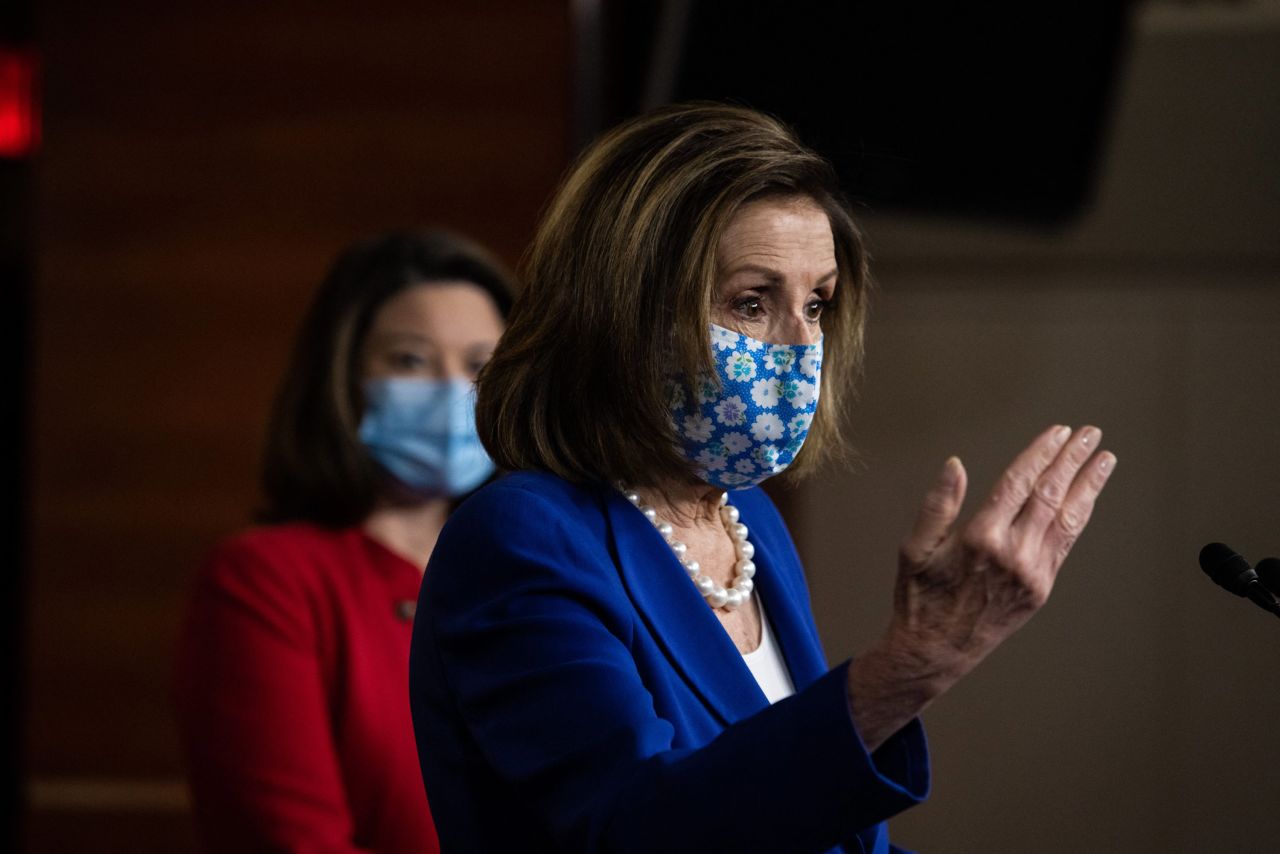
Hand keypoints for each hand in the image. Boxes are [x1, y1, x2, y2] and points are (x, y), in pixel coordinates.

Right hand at [847, 425, 1115, 749]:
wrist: (937, 651)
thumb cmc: (920, 598)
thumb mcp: (914, 549)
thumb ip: (937, 504)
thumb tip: (955, 464)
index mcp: (979, 540)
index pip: (1018, 484)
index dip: (1040, 454)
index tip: (1058, 432)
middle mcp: (1012, 555)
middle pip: (1049, 495)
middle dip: (1071, 461)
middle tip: (1089, 434)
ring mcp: (1032, 574)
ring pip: (1065, 519)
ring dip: (1087, 485)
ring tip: (1104, 458)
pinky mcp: (1041, 589)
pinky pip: (1065, 544)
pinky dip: (1078, 516)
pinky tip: (1086, 498)